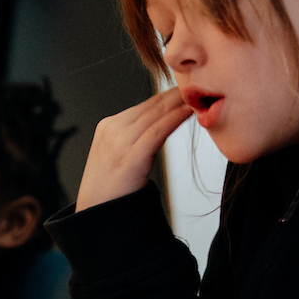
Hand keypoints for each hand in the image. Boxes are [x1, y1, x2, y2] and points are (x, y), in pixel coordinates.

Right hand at [76, 88, 192, 210]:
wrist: (96, 215)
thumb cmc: (111, 190)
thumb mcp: (118, 156)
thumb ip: (135, 139)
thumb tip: (160, 128)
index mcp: (108, 126)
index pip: (144, 106)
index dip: (169, 95)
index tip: (189, 88)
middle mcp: (112, 129)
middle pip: (151, 106)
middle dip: (177, 94)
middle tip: (201, 83)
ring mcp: (119, 142)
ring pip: (156, 114)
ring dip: (180, 102)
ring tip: (200, 94)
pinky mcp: (130, 156)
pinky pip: (158, 131)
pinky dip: (175, 118)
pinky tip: (189, 111)